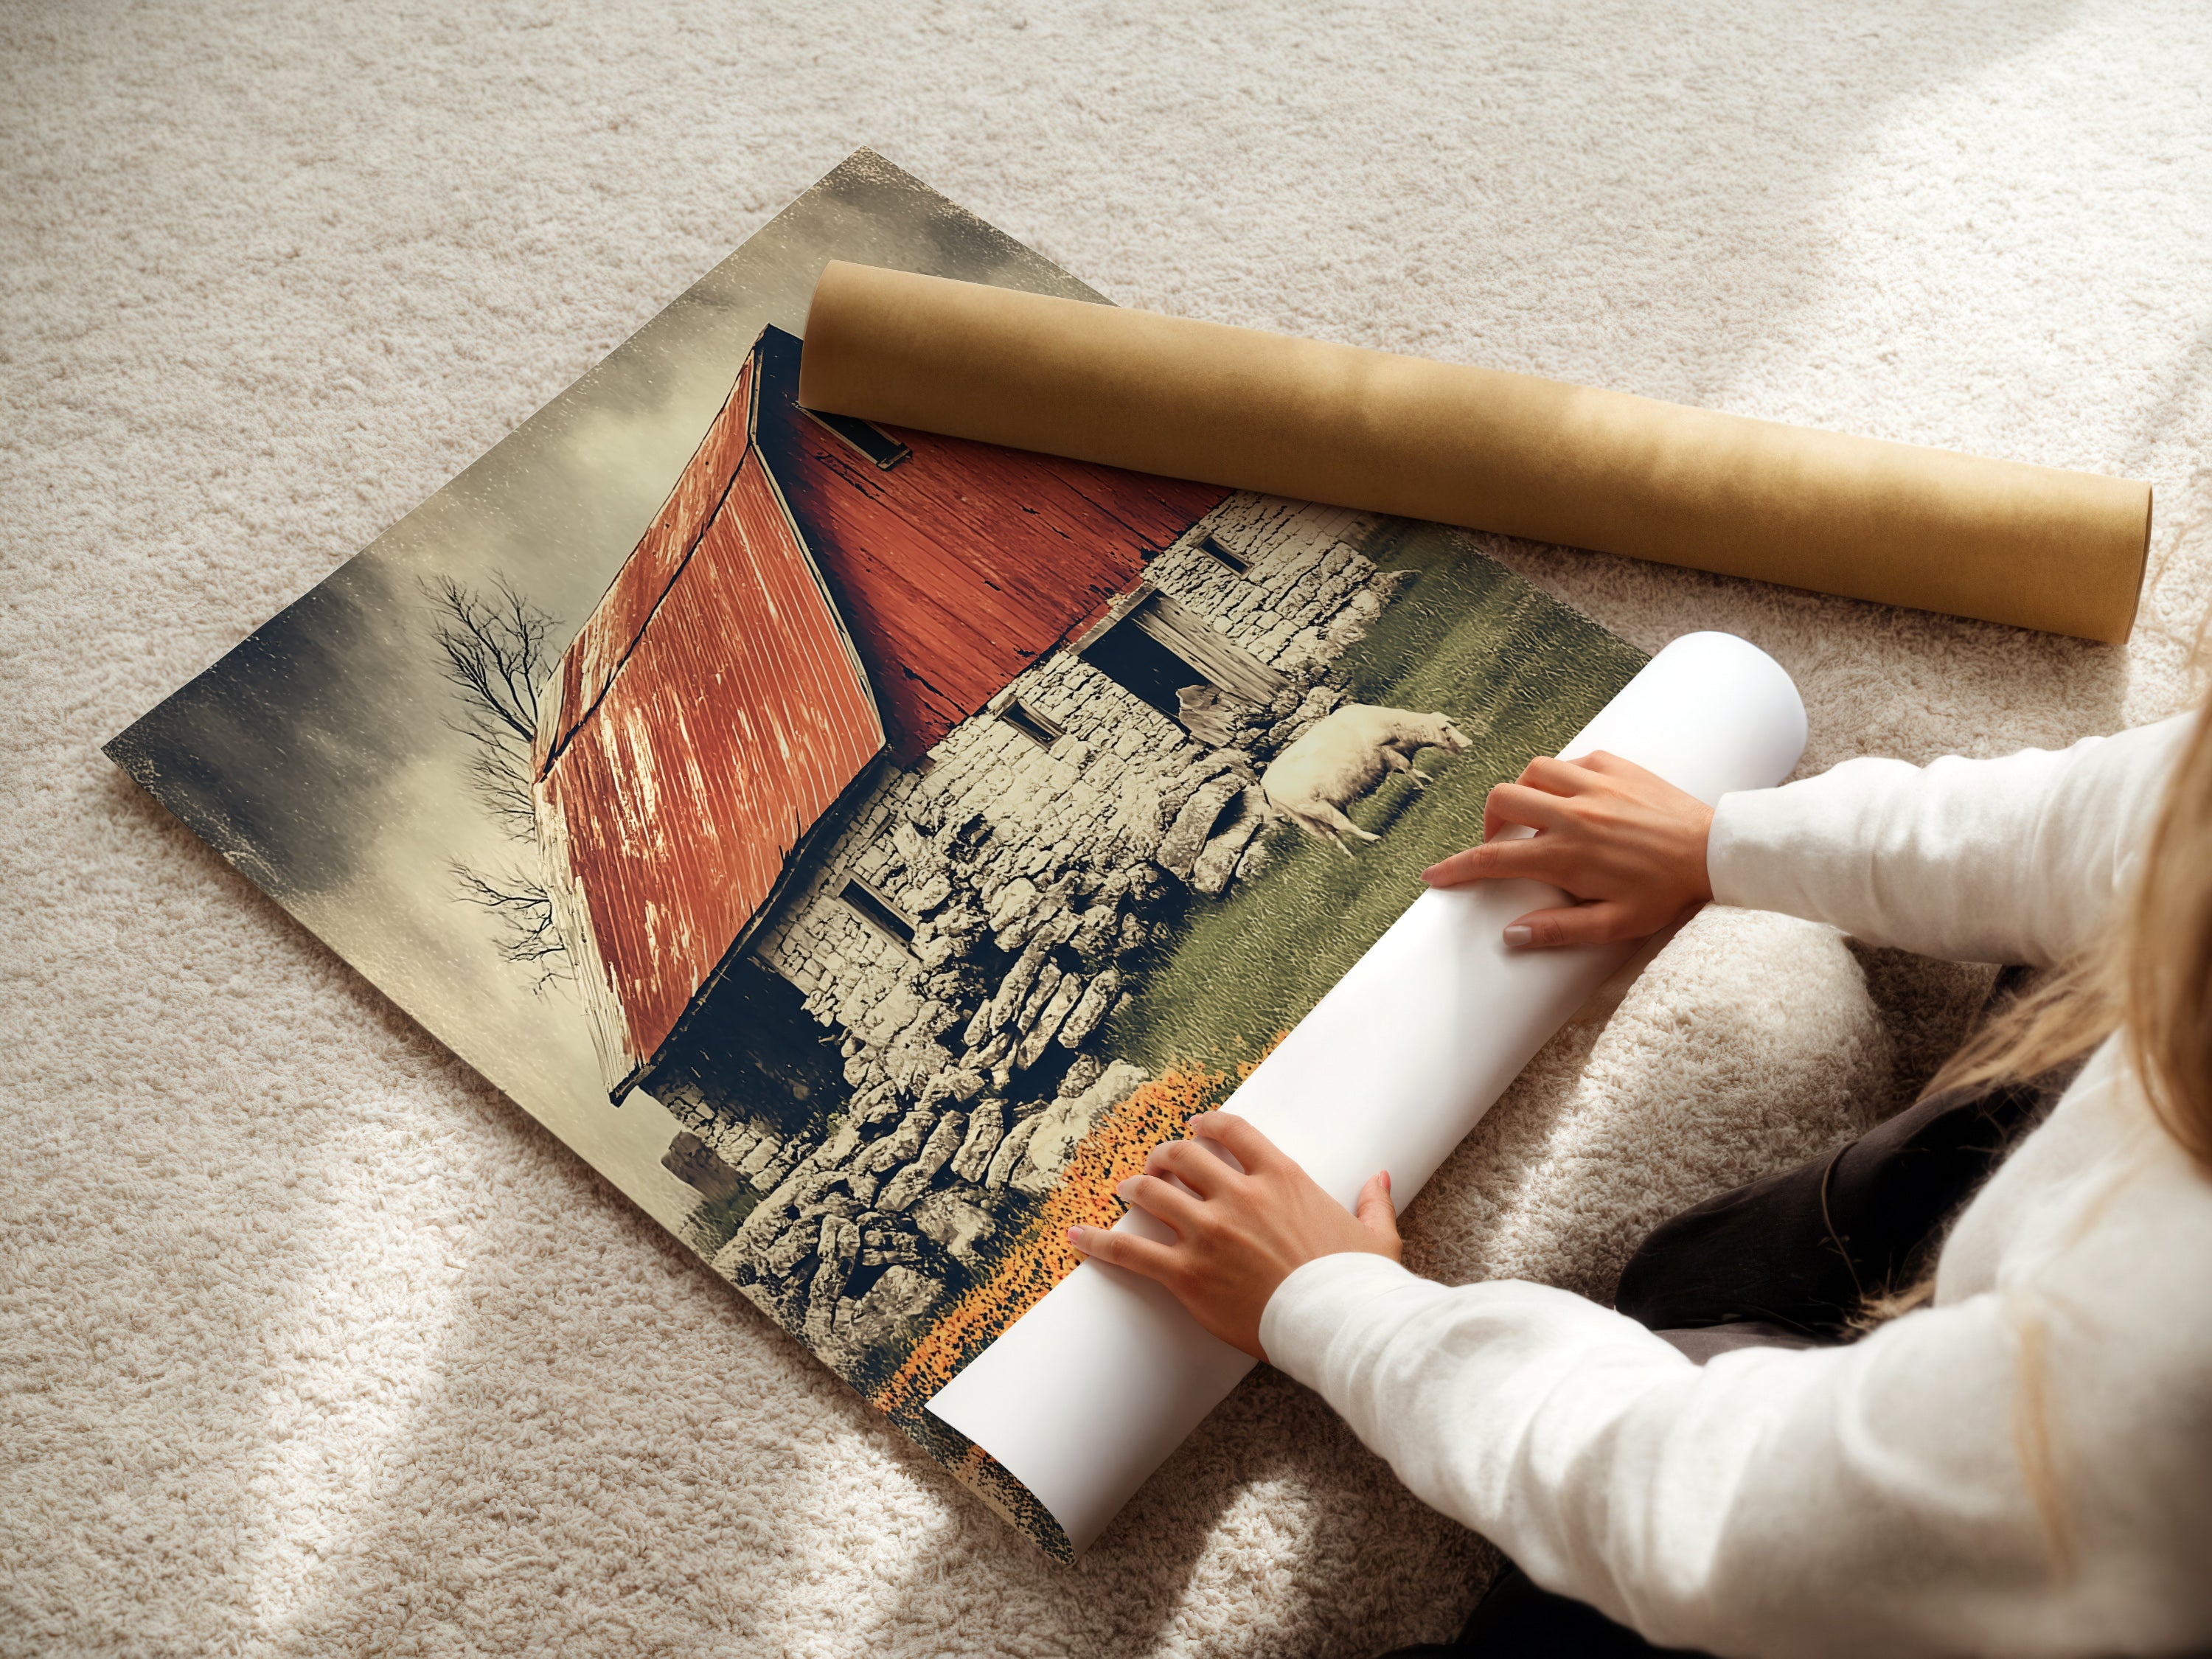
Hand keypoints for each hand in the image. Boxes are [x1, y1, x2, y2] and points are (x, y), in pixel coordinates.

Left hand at [1065, 1111, 1399, 1361]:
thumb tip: (1380, 1178)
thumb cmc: (1359, 1285)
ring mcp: (1209, 1233)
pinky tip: (1076, 1236)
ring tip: (1123, 1190)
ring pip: (1153, 1193)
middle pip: (1183, 1156)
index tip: (1195, 1126)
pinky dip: (1099, 1241)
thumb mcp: (1376, 1237)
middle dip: (1164, 1156)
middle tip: (1156, 1164)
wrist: (1340, 1326)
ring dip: (1134, 1187)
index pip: (1232, 1131)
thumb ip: (1373, 1202)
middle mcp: (1239, 1196)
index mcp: (1282, 1178)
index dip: (1207, 1124)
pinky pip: (1131, 1251)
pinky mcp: (1188, 1274)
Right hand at [1421, 750, 1713, 948]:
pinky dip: (1562, 777)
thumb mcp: (1615, 925)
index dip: (1456, 868)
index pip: (1493, 859)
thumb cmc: (1666, 893)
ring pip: (1532, 771)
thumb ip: (1559, 930)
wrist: (1715, 851)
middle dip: (1489, 822)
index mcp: (1566, 855)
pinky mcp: (1616, 765)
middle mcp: (1573, 813)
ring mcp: (1594, 784)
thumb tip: (1510, 935)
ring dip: (1524, 793)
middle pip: (1502, 800)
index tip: (1433, 875)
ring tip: (1536, 816)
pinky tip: (1575, 797)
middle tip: (1502, 843)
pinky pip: (1571, 760)